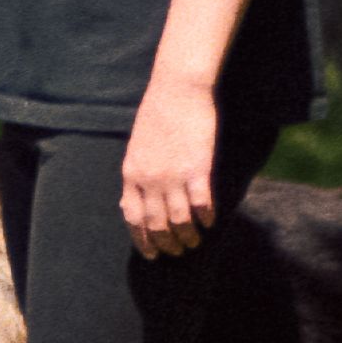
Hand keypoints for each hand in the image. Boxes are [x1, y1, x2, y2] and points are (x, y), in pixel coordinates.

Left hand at [120, 82, 217, 254]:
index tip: (151, 254)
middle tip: (177, 251)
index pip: (133, 218)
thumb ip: (136, 175)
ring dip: (188, 236)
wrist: (177, 89)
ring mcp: (173, 176)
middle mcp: (150, 180)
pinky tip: (210, 221)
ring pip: (179, 221)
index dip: (142, 240)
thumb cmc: (158, 114)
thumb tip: (131, 200)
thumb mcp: (136, 148)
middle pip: (156, 225)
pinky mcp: (197, 169)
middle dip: (167, 244)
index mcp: (132, 174)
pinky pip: (201, 204)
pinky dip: (206, 218)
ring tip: (195, 241)